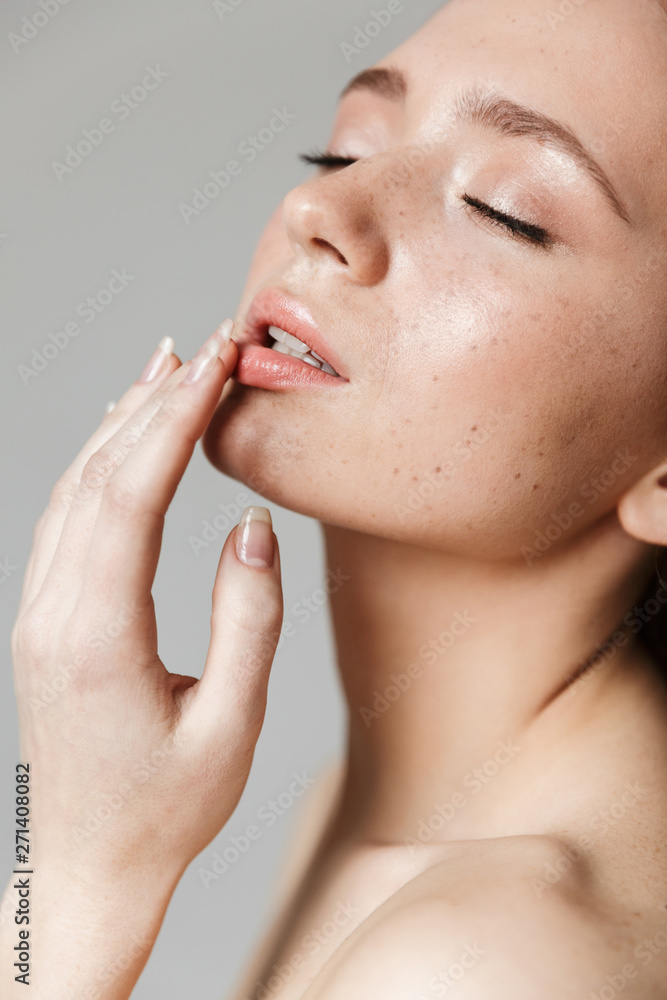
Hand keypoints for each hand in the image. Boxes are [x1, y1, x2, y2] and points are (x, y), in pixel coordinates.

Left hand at [10, 323, 282, 885]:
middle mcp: (55, 612)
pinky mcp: (47, 620)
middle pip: (100, 476)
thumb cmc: (166, 811)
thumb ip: (247, 620)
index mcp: (97, 635)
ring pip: (74, 490)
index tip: (218, 361)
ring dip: (121, 422)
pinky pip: (66, 519)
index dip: (177, 418)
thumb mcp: (230, 727)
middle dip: (157, 401)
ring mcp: (41, 614)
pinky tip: (124, 438)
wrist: (87, 867)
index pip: (133, 493)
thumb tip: (251, 528)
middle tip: (209, 344)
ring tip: (168, 368)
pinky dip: (99, 464)